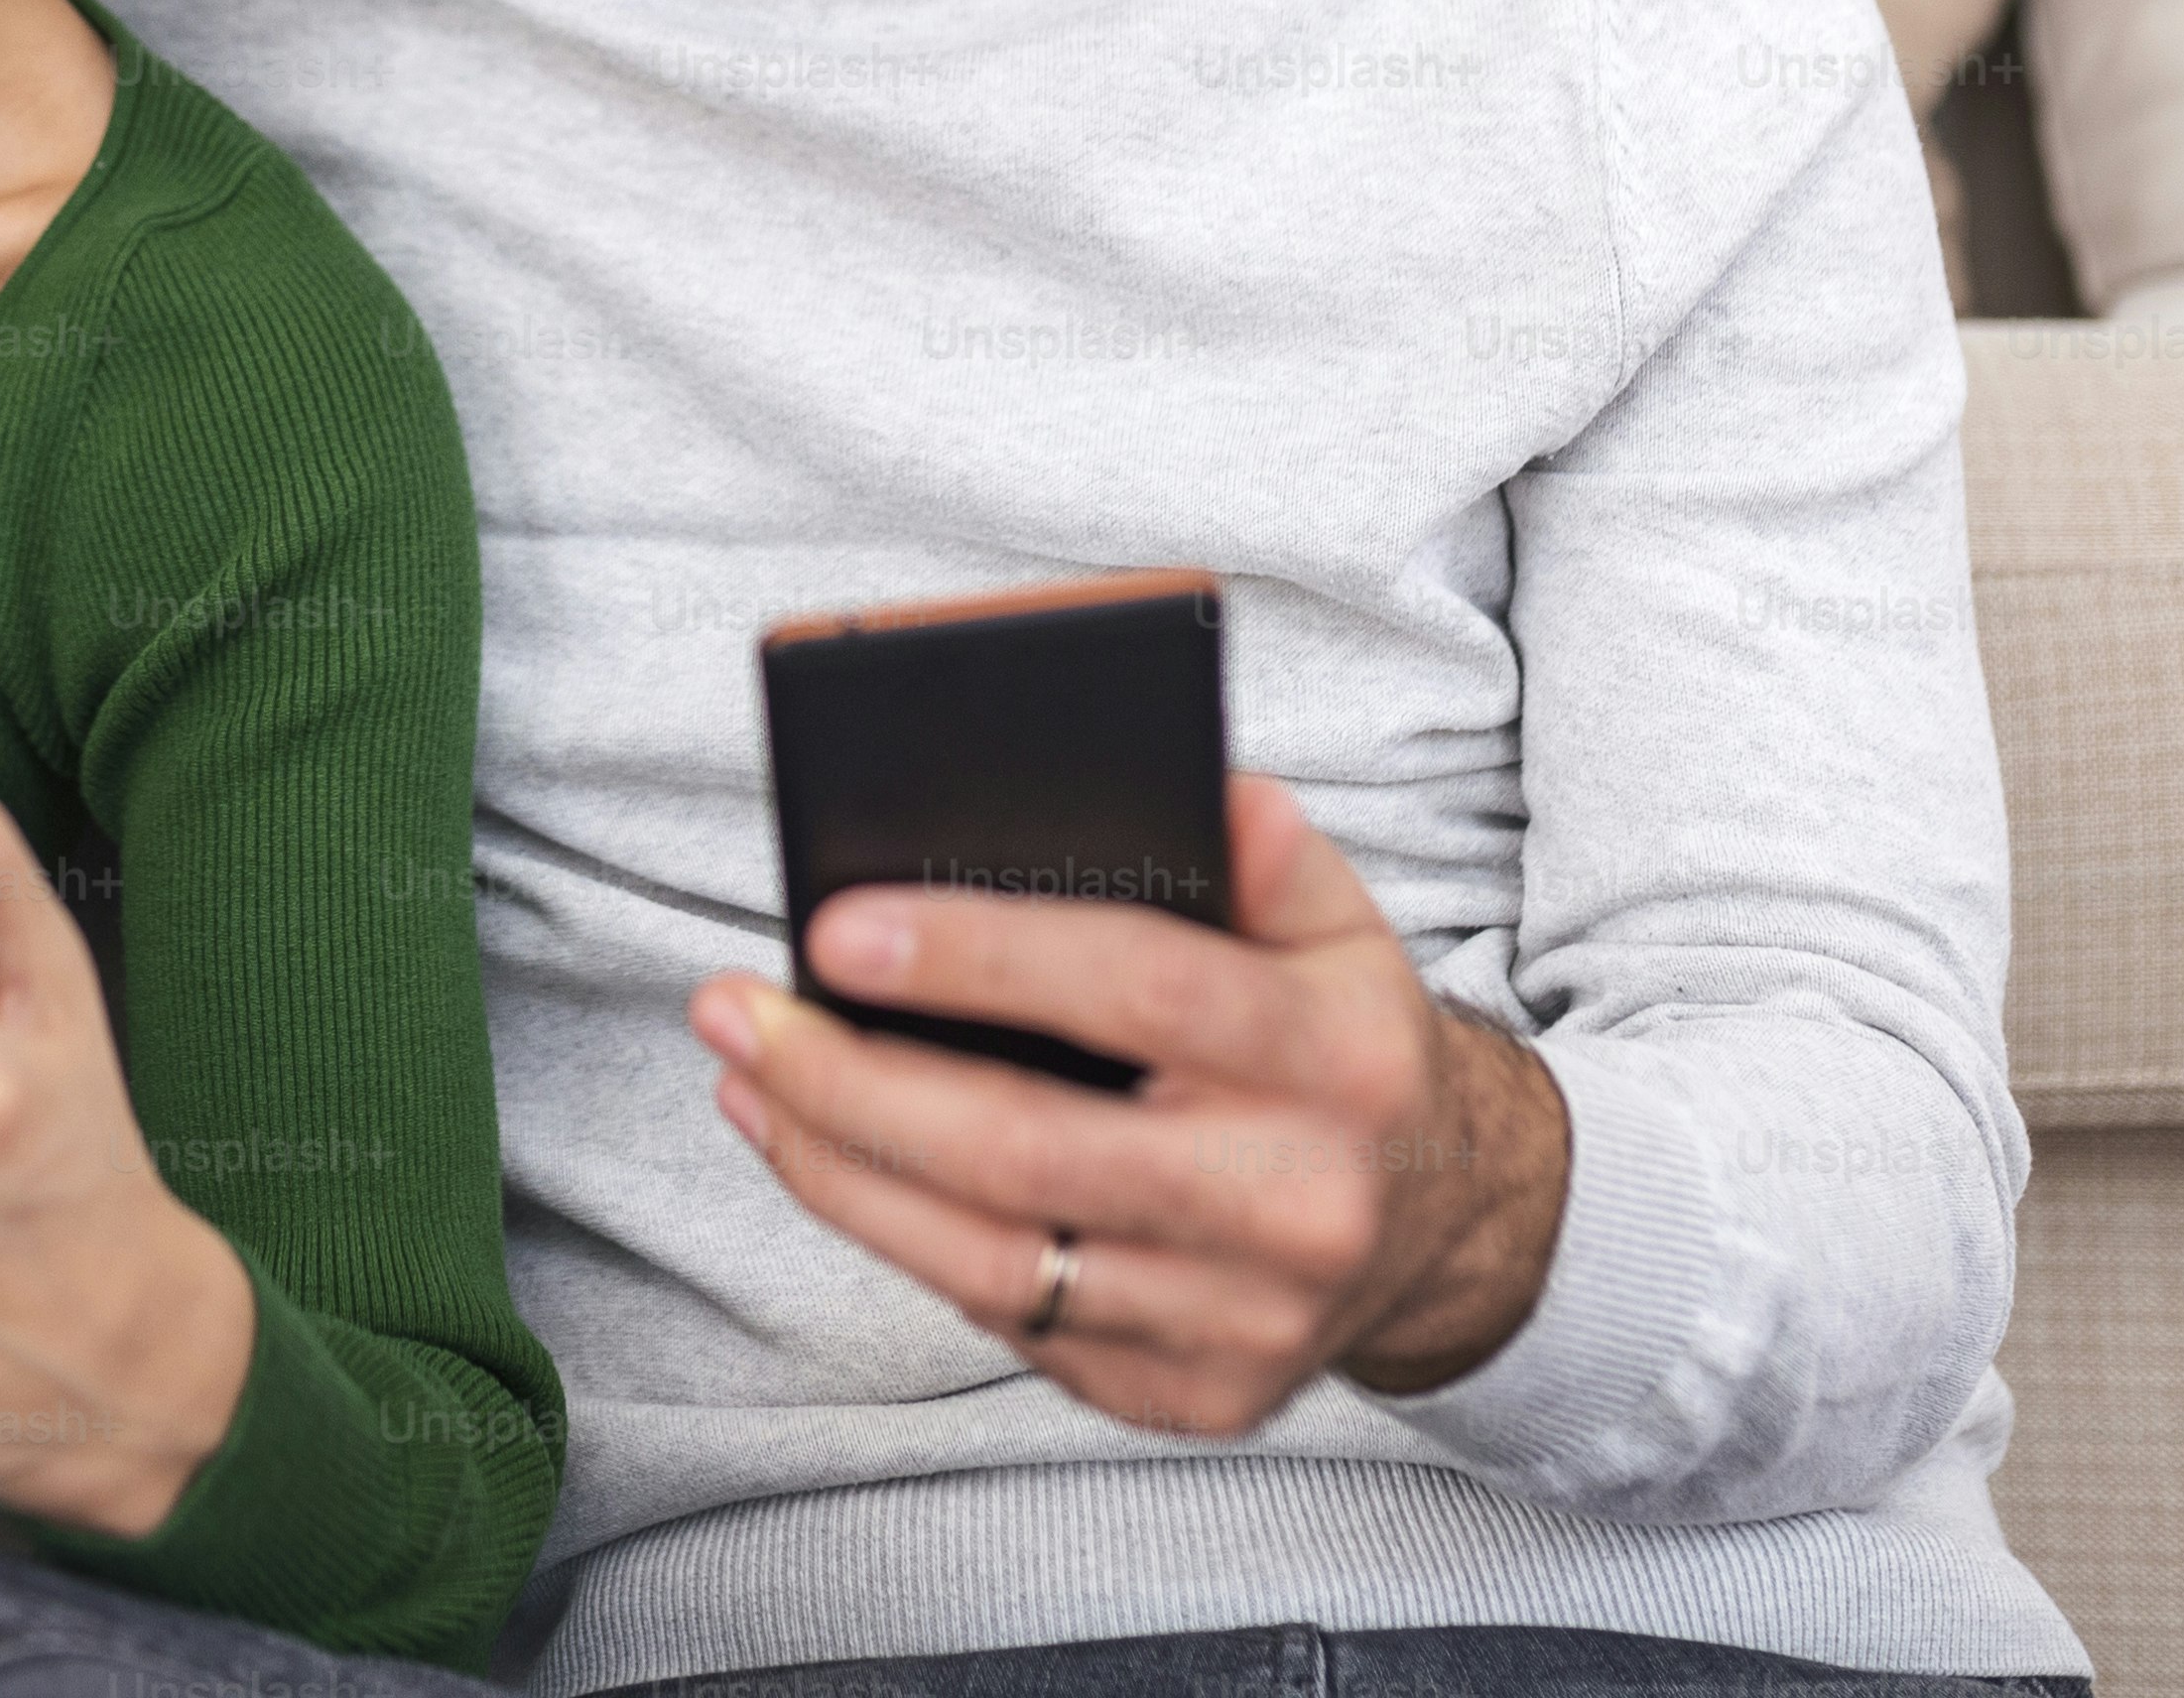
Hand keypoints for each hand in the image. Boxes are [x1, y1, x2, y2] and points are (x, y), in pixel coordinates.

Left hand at [693, 772, 1573, 1433]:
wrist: (1452, 1229)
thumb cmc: (1343, 1045)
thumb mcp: (1338, 926)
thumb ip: (1265, 849)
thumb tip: (1199, 783)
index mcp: (1339, 1058)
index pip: (1138, 988)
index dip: (977, 957)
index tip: (831, 926)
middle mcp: (1299, 1202)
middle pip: (1026, 1148)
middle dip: (846, 1080)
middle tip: (732, 1011)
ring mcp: (1246, 1321)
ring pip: (992, 1262)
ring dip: (837, 1173)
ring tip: (747, 1086)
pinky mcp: (1196, 1400)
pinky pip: (1012, 1326)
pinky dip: (901, 1243)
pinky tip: (830, 1166)